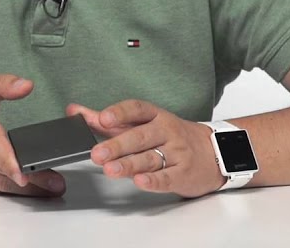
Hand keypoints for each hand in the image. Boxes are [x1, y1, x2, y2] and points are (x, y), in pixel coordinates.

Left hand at [67, 100, 223, 197]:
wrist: (215, 152)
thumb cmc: (172, 136)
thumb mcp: (143, 123)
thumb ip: (108, 120)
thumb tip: (74, 111)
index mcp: (155, 116)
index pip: (137, 109)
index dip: (119, 113)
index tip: (102, 118)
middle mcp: (166, 132)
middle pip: (140, 136)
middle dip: (117, 145)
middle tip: (97, 153)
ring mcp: (177, 152)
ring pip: (150, 157)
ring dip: (129, 163)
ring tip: (110, 169)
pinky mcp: (184, 173)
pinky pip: (168, 177)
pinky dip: (154, 180)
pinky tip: (139, 181)